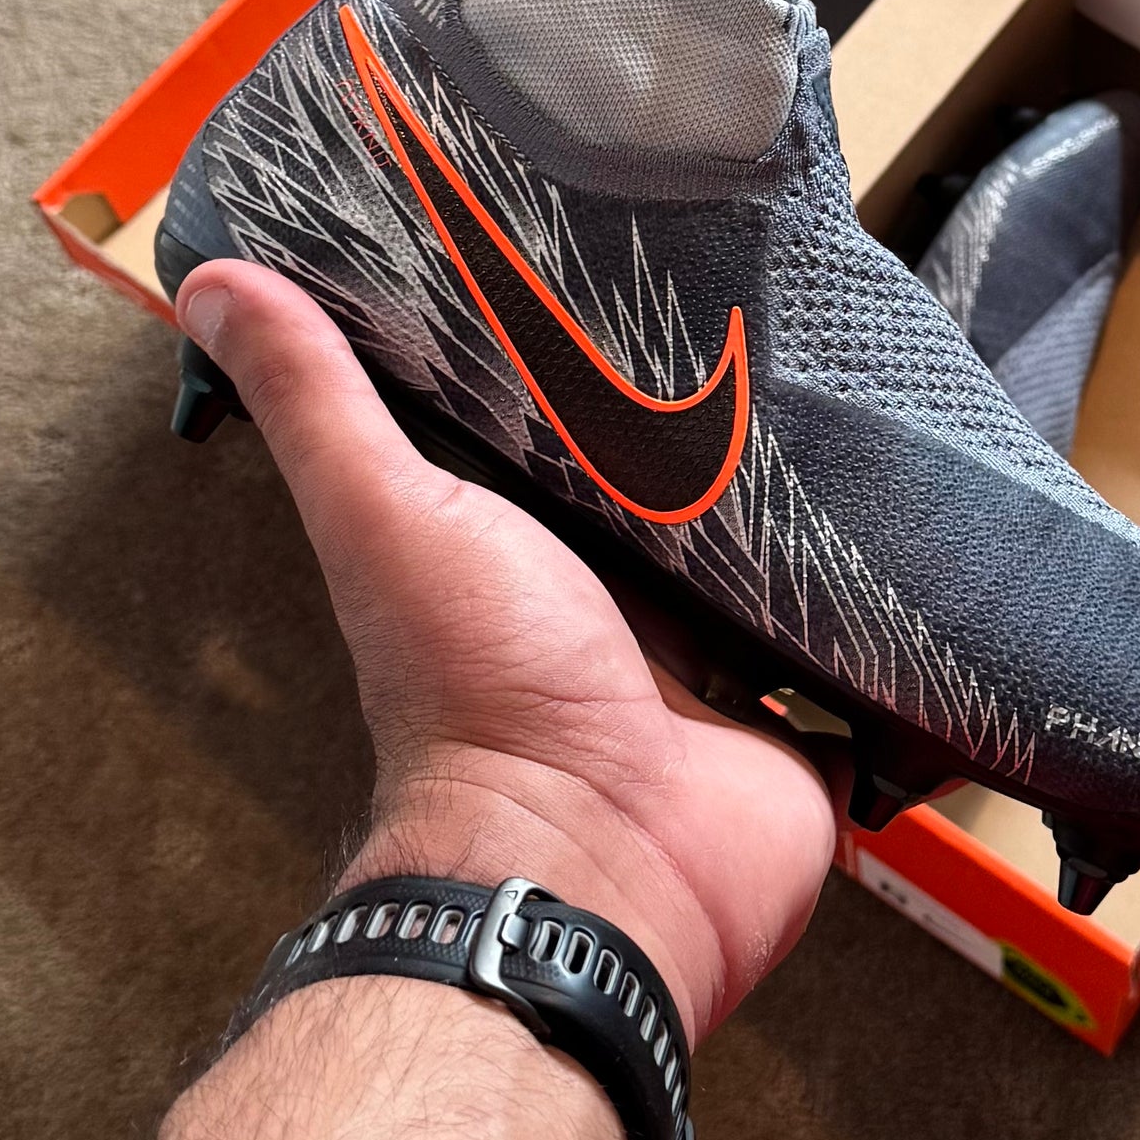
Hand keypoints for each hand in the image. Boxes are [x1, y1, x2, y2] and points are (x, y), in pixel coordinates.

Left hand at [175, 259, 837, 1047]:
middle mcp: (638, 613)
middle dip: (745, 443)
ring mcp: (728, 678)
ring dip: (827, 530)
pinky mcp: (807, 732)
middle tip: (801, 339)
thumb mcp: (389, 513)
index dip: (626, 378)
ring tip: (885, 424)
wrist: (595, 858)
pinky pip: (865, 671)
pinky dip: (891, 633)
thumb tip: (211, 282)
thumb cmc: (479, 693)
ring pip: (793, 581)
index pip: (596, 443)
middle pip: (705, 509)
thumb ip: (319, 403)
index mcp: (546, 556)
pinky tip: (928, 559)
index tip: (667, 281)